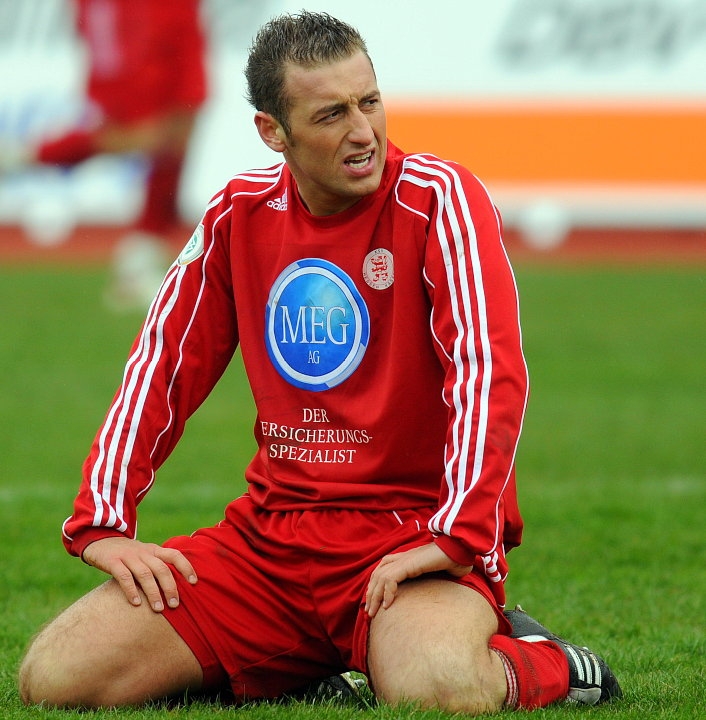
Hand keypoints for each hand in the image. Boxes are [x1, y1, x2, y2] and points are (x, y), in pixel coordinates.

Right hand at [82, 537, 196, 611]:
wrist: (101, 540)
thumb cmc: (128, 554)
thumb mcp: (145, 555)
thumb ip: (157, 566)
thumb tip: (176, 587)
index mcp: (154, 550)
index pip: (175, 555)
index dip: (186, 567)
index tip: (194, 582)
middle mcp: (144, 553)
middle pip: (162, 568)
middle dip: (170, 587)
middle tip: (175, 604)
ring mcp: (128, 556)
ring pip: (145, 574)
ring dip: (153, 592)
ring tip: (159, 609)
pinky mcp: (113, 562)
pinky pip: (124, 576)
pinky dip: (131, 590)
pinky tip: (136, 603)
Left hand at [364, 542, 471, 617]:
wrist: (460, 550)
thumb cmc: (454, 563)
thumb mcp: (436, 574)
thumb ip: (427, 581)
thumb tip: (429, 600)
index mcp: (407, 558)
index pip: (382, 569)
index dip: (375, 586)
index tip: (374, 603)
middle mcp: (403, 558)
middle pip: (378, 574)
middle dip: (371, 594)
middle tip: (369, 613)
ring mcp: (406, 559)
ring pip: (381, 577)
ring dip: (375, 596)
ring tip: (374, 612)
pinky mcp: (410, 564)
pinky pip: (391, 579)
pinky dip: (387, 592)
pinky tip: (387, 605)